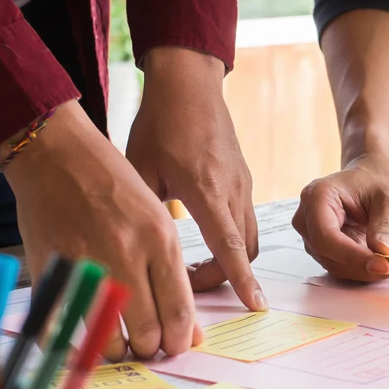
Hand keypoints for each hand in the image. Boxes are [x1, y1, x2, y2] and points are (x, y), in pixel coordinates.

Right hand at [2, 101, 202, 359]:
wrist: (56, 153)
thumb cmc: (111, 185)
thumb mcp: (155, 219)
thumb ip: (172, 274)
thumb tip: (188, 330)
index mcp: (159, 238)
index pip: (178, 311)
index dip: (180, 340)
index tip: (176, 346)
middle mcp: (125, 253)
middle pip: (147, 331)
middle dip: (150, 349)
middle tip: (147, 347)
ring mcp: (86, 264)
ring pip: (107, 338)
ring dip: (115, 351)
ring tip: (118, 345)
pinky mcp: (50, 269)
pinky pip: (62, 327)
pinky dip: (72, 343)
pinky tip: (81, 341)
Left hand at [126, 47, 265, 310]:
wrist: (189, 82)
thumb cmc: (160, 121)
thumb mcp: (139, 168)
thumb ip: (143, 211)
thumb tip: (133, 253)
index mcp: (206, 189)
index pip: (231, 246)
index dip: (242, 280)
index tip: (255, 305)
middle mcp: (233, 190)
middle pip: (244, 251)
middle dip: (223, 277)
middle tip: (188, 284)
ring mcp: (243, 184)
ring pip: (249, 237)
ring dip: (229, 259)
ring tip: (194, 264)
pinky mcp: (244, 178)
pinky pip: (245, 219)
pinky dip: (231, 239)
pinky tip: (203, 235)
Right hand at [293, 154, 388, 280]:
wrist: (370, 177)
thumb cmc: (377, 180)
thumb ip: (385, 225)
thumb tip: (384, 253)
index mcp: (317, 198)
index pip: (326, 238)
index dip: (354, 257)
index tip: (385, 264)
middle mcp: (307, 220)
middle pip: (332, 258)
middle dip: (369, 266)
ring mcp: (314, 237)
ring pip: (341, 268)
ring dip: (373, 269)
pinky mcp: (326, 251)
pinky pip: (347, 268)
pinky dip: (371, 267)